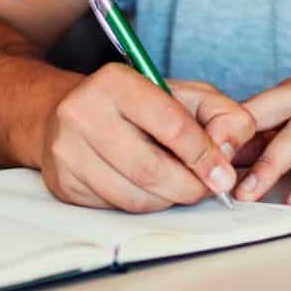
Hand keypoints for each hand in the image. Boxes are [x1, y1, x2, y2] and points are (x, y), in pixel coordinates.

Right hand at [40, 67, 254, 211]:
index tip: (224, 176)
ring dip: (167, 199)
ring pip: (134, 197)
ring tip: (176, 185)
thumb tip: (227, 150)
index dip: (204, 154)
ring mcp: (67, 150)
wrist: (74, 114)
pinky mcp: (63, 184)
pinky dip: (142, 205)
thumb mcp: (185, 95)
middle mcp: (82, 112)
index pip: (170, 124)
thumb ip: (222, 114)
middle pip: (150, 169)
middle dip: (189, 186)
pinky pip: (115, 209)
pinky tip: (145, 186)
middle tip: (207, 189)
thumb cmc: (138, 106)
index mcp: (115, 81)